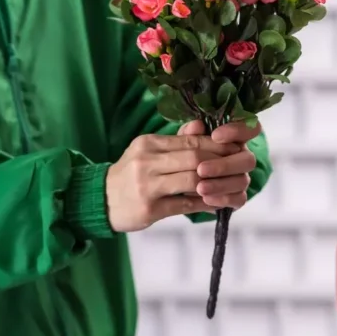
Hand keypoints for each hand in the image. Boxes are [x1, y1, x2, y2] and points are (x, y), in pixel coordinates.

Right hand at [106, 132, 242, 231]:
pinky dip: (204, 203)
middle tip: (237, 167)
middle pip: (194, 159)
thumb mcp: (148, 152)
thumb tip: (202, 126)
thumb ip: (176, 141)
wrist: (100, 200)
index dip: (216, 145)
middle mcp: (147, 162)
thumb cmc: (130, 174)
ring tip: (230, 185)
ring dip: (215, 184)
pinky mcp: (149, 209)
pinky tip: (216, 203)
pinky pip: (184, 205)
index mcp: (149, 144)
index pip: (190, 141)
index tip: (235, 149)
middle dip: (220, 163)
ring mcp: (147, 186)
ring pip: (191, 180)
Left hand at [177, 119, 260, 209]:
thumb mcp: (185, 141)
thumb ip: (190, 133)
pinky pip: (239, 199)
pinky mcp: (238, 196)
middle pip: (249, 160)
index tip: (215, 135)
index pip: (251, 128)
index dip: (238, 131)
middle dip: (225, 165)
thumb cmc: (187, 154)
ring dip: (220, 184)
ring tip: (199, 188)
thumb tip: (196, 125)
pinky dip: (223, 199)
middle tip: (201, 169)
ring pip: (243, 181)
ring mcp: (242, 177)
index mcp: (236, 138)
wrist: (182, 178)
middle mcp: (243, 157)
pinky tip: (206, 199)